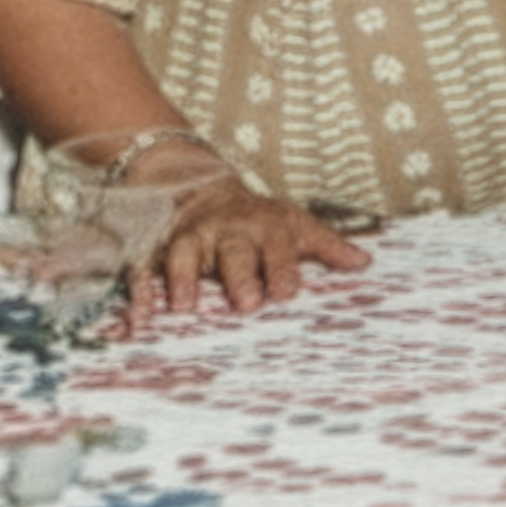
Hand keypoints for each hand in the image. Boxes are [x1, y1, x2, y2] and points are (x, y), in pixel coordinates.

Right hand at [131, 172, 371, 323]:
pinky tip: (142, 317)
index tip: (288, 291)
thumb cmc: (259, 221)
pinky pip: (144, 269)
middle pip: (234, 251)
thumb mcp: (295, 226)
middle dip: (240, 275)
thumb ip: (326, 246)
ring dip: (184, 279)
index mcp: (265, 226)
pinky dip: (141, 292)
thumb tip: (364, 262)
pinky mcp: (158, 250)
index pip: (278, 245)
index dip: (282, 267)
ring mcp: (191, 238)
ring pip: (184, 254)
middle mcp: (227, 230)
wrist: (202, 189)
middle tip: (246, 303)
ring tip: (184, 308)